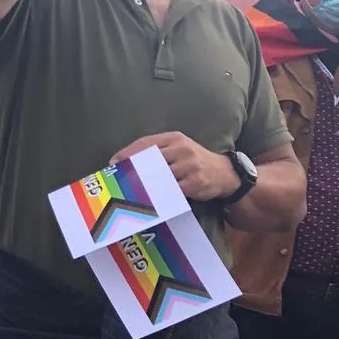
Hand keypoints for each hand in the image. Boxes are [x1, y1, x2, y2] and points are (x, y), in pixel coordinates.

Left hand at [112, 132, 239, 200]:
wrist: (225, 173)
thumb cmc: (194, 161)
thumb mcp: (178, 149)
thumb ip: (156, 151)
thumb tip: (124, 160)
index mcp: (175, 138)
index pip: (145, 143)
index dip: (127, 153)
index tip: (113, 163)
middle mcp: (182, 149)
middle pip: (149, 159)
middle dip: (132, 170)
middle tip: (118, 180)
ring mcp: (189, 166)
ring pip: (159, 176)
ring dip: (143, 184)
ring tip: (130, 191)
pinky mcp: (195, 182)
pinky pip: (171, 191)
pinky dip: (158, 196)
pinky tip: (148, 200)